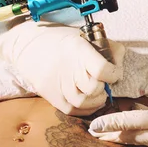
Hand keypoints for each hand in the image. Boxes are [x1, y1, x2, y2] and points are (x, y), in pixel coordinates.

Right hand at [0, 18, 124, 114]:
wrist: (27, 47)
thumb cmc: (59, 40)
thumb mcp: (84, 35)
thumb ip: (106, 46)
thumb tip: (120, 60)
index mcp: (77, 49)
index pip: (102, 70)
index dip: (114, 73)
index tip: (113, 72)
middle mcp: (68, 68)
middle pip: (94, 87)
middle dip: (104, 86)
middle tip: (103, 81)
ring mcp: (58, 85)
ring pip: (85, 102)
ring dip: (97, 99)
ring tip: (98, 92)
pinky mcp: (52, 97)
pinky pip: (74, 111)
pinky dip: (87, 109)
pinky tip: (90, 100)